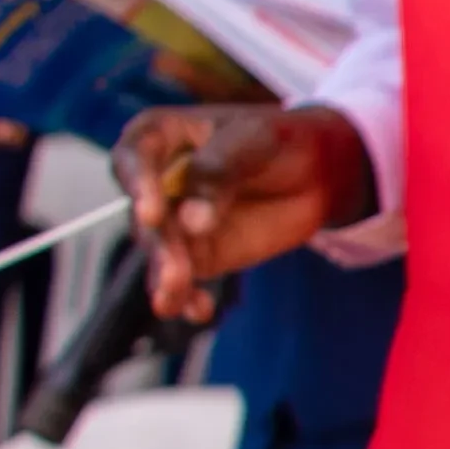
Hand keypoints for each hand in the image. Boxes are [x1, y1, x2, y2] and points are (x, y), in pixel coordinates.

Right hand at [119, 101, 372, 321]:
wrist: (316, 171)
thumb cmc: (278, 139)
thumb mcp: (253, 141)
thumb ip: (219, 173)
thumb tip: (191, 222)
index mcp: (158, 137)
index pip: (132, 160)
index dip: (138, 186)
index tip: (152, 215)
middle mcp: (154, 182)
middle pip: (144, 215)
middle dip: (159, 246)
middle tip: (175, 271)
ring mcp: (173, 221)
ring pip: (159, 251)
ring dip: (167, 277)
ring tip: (179, 296)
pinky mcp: (196, 253)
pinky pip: (183, 278)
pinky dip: (187, 297)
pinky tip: (198, 311)